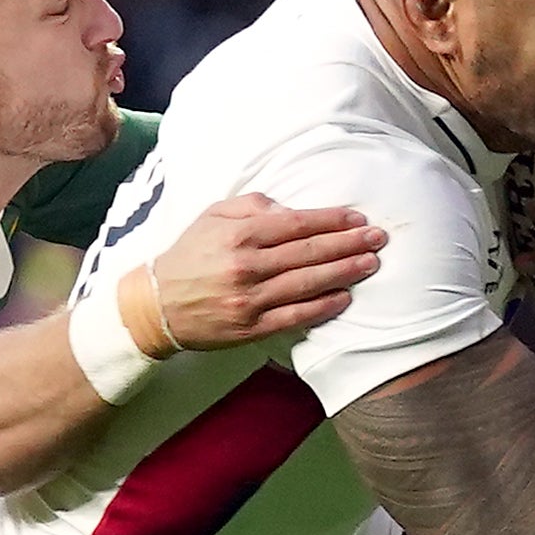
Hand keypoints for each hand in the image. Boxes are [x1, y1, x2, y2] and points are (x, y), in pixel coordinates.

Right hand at [145, 192, 383, 349]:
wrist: (156, 305)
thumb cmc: (189, 255)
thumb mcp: (212, 216)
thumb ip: (253, 206)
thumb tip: (291, 210)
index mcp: (239, 234)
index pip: (297, 224)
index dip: (332, 220)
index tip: (357, 217)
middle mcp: (246, 266)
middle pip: (309, 253)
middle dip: (349, 243)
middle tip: (378, 238)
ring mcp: (249, 299)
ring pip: (307, 284)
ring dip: (344, 273)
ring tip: (370, 264)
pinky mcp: (250, 328)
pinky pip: (294, 316)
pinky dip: (322, 307)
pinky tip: (344, 298)